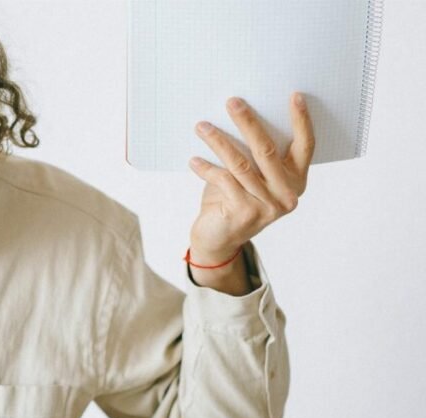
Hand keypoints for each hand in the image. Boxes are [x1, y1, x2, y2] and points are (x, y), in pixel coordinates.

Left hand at [187, 93, 314, 264]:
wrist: (219, 239)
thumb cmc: (234, 200)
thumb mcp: (252, 177)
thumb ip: (254, 155)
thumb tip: (240, 115)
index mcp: (296, 180)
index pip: (306, 146)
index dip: (302, 120)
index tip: (295, 95)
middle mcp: (287, 194)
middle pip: (268, 150)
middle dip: (248, 122)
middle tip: (232, 102)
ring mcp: (268, 206)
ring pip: (241, 164)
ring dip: (219, 142)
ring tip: (202, 127)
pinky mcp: (244, 212)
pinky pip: (223, 181)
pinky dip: (206, 168)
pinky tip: (194, 160)